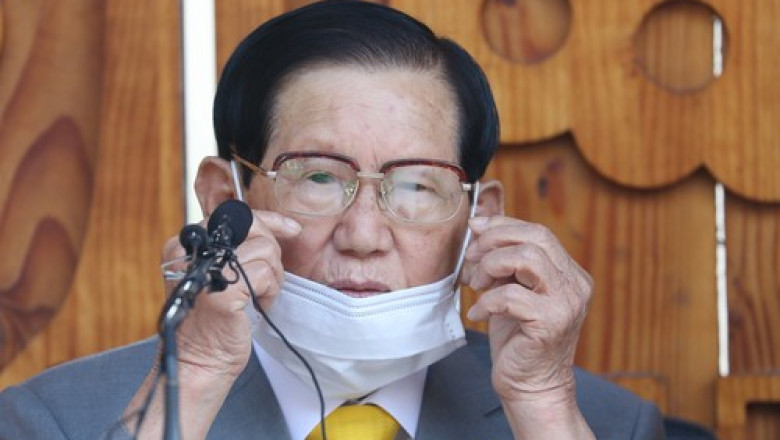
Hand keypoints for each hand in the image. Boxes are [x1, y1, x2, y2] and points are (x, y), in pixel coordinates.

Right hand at [161, 209, 300, 379]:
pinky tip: (260, 305)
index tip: (291, 228)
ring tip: (260, 297)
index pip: (234, 215)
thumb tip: (272, 227)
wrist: (200, 362)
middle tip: (269, 279)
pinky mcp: (223, 290)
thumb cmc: (213, 323)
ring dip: (273, 276)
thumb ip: (235, 250)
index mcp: (186, 245)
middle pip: (253, 228)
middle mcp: (192, 252)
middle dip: (272, 252)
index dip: (268, 220)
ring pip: (265, 250)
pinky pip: (266, 273)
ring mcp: (207, 269)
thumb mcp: (219, 275)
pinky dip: (270, 291)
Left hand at [461, 216, 591, 403]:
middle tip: (472, 258)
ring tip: (477, 285)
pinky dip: (487, 301)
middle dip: (495, 240)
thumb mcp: (510, 290)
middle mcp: (575, 285)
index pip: (539, 232)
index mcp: (569, 274)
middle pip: (536, 238)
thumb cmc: (518, 340)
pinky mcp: (551, 323)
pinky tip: (479, 313)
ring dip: (491, 266)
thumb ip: (503, 261)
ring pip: (527, 258)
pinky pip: (511, 296)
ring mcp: (567, 304)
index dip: (503, 225)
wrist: (531, 386)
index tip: (476, 228)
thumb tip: (480, 224)